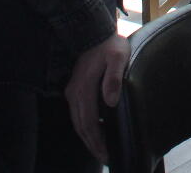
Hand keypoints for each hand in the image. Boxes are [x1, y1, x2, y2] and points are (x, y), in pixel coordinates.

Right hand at [64, 33, 128, 161]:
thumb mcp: (118, 58)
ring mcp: (72, 91)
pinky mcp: (74, 88)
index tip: (107, 154)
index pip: (90, 123)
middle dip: (93, 145)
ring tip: (99, 149)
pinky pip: (76, 113)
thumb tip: (110, 102)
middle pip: (81, 127)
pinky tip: (94, 131)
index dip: (98, 141)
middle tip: (105, 158)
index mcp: (85, 88)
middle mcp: (75, 93)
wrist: (92, 31)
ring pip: (77, 122)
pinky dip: (84, 126)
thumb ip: (114, 79)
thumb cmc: (109, 45)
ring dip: (87, 138)